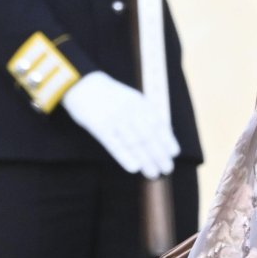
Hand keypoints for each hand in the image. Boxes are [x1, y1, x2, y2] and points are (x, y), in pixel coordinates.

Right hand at [62, 71, 178, 177]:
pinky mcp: (99, 127)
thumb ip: (144, 114)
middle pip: (148, 136)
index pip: (158, 123)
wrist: (82, 84)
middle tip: (167, 168)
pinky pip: (114, 144)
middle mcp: (129, 110)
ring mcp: (114, 118)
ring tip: (153, 173)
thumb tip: (164, 133)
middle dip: (159, 154)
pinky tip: (134, 168)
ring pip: (134, 143)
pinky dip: (125, 157)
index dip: (167, 139)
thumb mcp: (131, 98)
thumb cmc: (110, 96)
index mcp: (139, 102)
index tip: (174, 153)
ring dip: (145, 160)